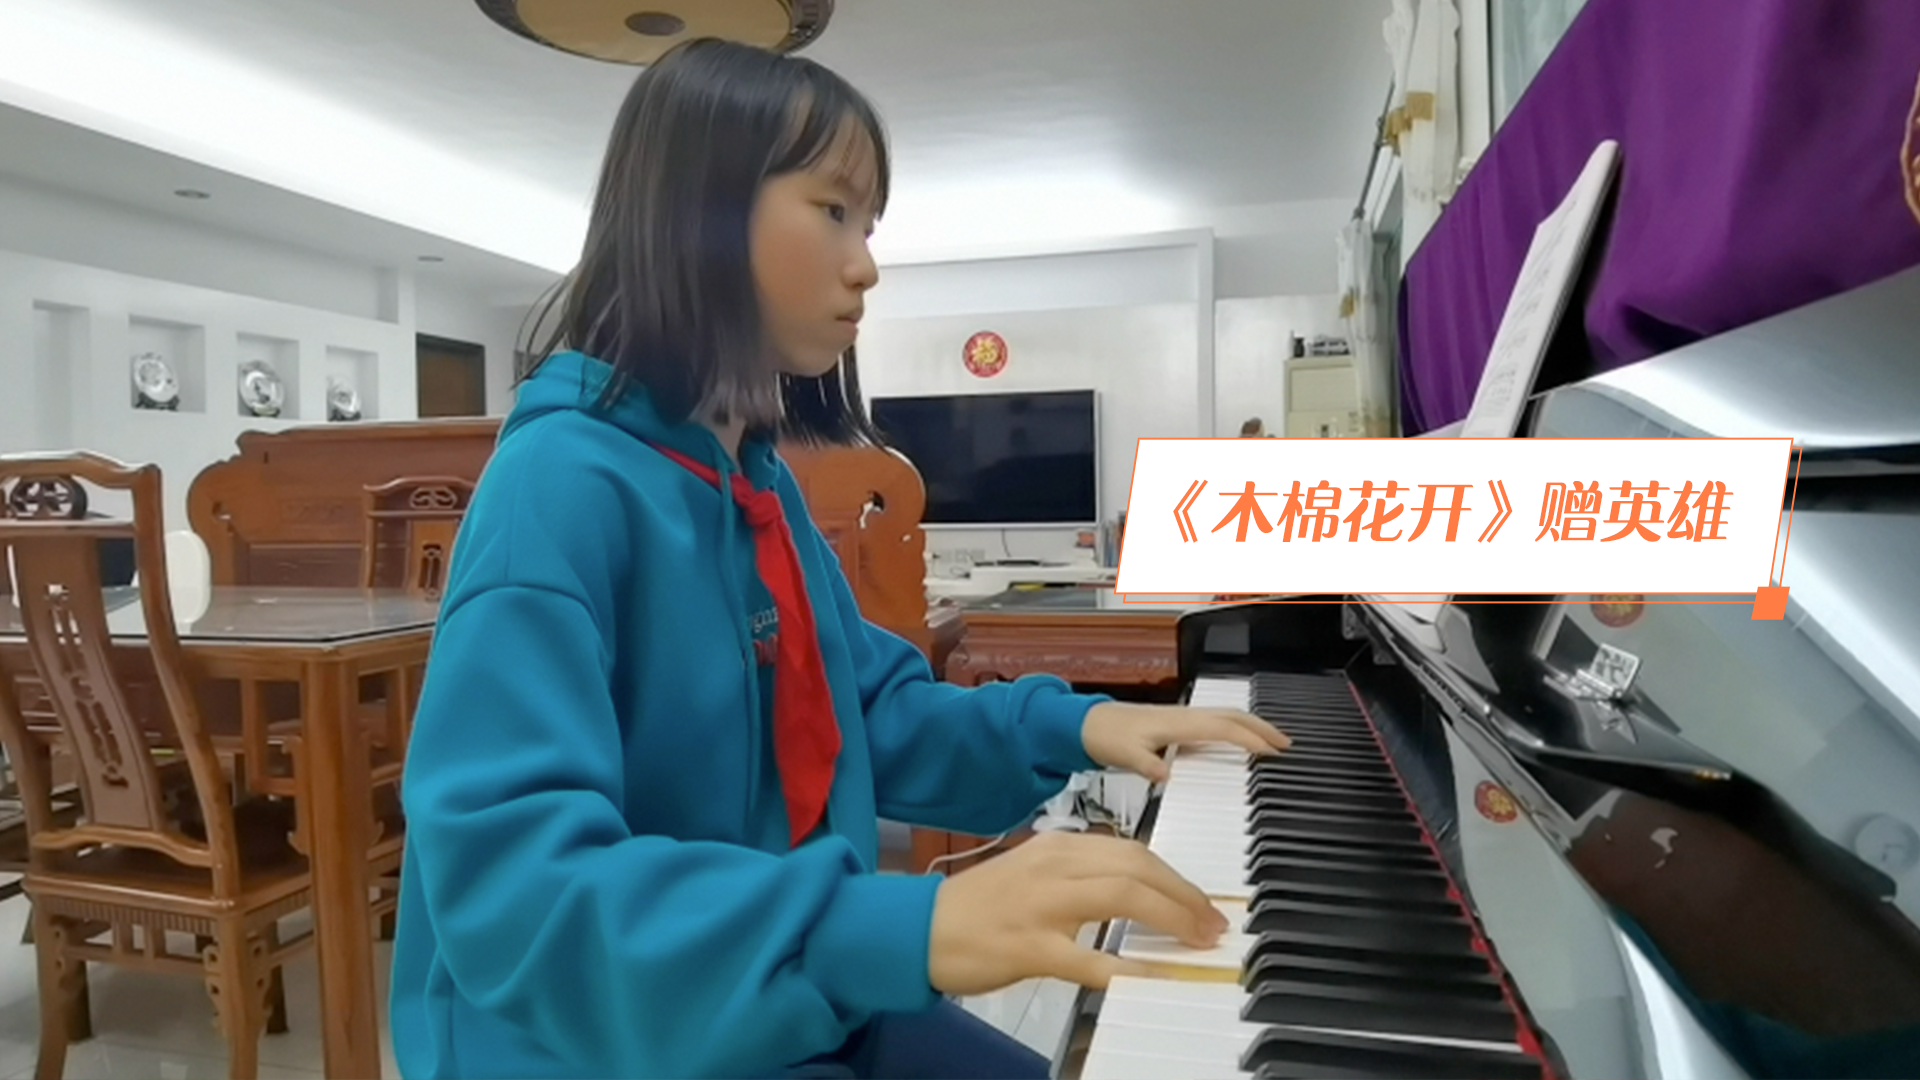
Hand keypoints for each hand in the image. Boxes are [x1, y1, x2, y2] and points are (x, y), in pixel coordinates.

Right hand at [927, 832, 1228, 994]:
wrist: (917, 928)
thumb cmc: (977, 908)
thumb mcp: (1033, 874)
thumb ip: (1081, 877)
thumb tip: (1135, 892)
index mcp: (1056, 847)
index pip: (1133, 851)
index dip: (1176, 877)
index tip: (1201, 900)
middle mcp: (1054, 867)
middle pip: (1138, 867)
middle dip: (1185, 895)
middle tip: (1213, 922)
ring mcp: (1042, 906)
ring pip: (1123, 896)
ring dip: (1172, 917)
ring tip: (1199, 941)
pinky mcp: (1029, 947)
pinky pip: (1089, 957)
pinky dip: (1127, 967)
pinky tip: (1153, 976)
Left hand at [1081, 701, 1289, 783]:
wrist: (1083, 725)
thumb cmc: (1104, 736)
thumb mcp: (1124, 754)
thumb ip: (1146, 764)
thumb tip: (1165, 773)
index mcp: (1176, 723)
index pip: (1222, 728)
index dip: (1249, 738)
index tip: (1272, 750)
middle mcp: (1182, 717)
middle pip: (1231, 716)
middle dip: (1261, 727)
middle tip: (1287, 743)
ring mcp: (1180, 720)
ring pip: (1224, 717)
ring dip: (1250, 726)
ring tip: (1272, 742)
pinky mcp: (1175, 726)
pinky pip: (1213, 725)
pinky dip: (1233, 731)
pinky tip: (1237, 744)